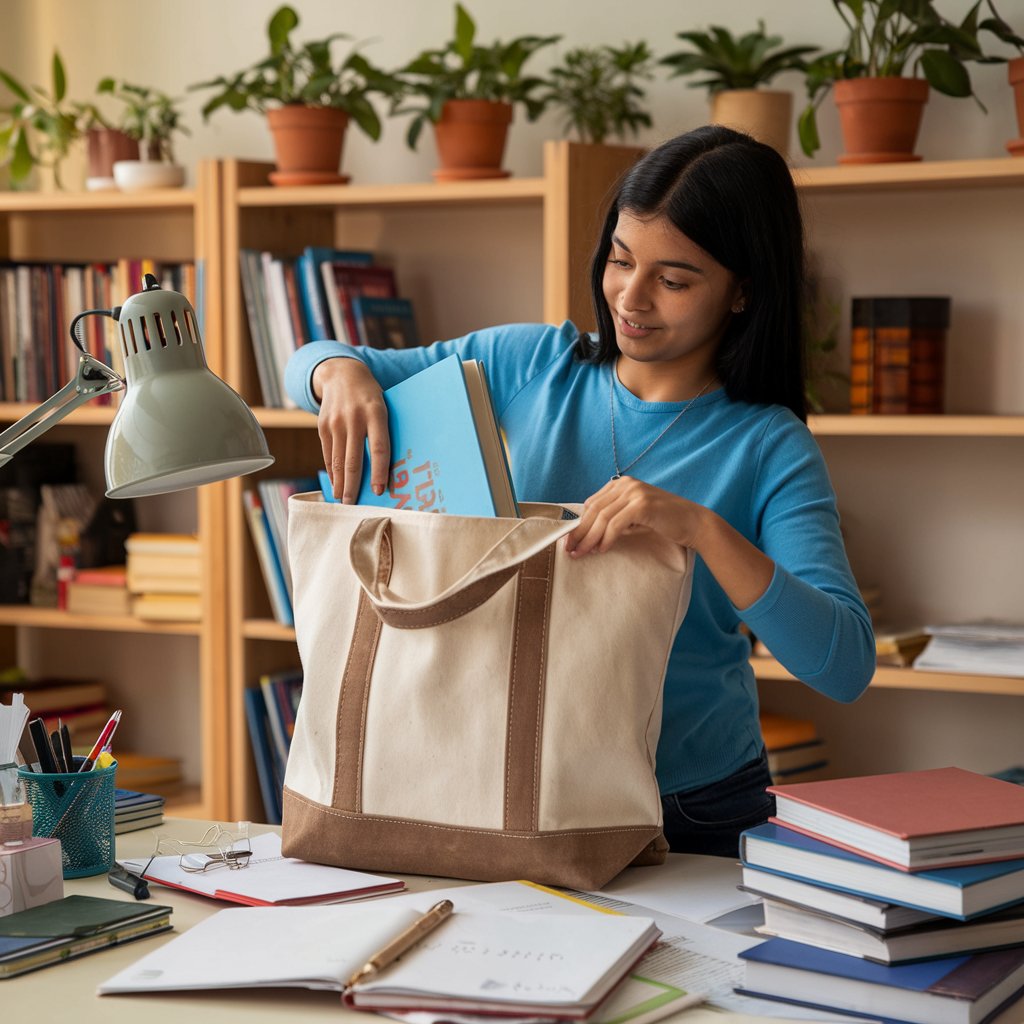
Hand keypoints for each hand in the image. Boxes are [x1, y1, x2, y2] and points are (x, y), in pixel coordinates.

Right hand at [313, 358, 389, 501]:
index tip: (380, 491)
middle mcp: (354, 418)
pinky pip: (328, 454)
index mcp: (376, 413)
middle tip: (353, 506)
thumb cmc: (372, 397)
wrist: (342, 374)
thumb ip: (384, 432)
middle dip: (353, 487)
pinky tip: (336, 483)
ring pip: (338, 460)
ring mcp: (336, 422)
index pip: (379, 448)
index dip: (380, 472)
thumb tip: (391, 468)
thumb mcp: (385, 407)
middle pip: (353, 460)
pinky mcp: (322, 426)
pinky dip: (332, 471)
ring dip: (340, 484)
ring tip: (343, 500)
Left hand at [564, 477, 707, 556]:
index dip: (578, 523)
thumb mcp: (633, 516)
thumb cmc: (662, 522)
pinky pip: (616, 524)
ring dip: (589, 538)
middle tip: (570, 551)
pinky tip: (602, 549)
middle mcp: (626, 484)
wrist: (693, 522)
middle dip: (579, 532)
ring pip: (602, 518)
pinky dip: (607, 538)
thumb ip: (613, 518)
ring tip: (583, 554)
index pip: (592, 504)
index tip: (569, 541)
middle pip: (594, 510)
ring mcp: (635, 492)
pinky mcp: (642, 504)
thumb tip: (586, 534)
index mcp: (621, 484)